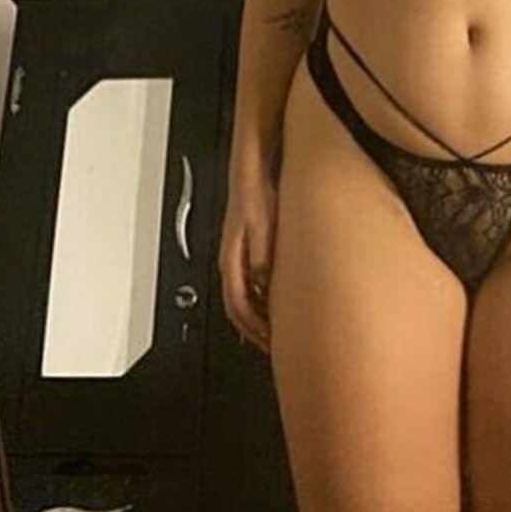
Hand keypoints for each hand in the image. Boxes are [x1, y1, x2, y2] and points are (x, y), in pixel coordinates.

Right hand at [217, 173, 276, 353]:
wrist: (253, 166)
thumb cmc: (256, 191)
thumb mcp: (261, 223)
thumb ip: (261, 253)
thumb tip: (264, 280)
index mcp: (232, 259)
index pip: (237, 307)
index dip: (253, 330)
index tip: (271, 345)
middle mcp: (233, 260)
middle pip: (238, 307)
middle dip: (254, 331)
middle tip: (272, 345)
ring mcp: (239, 254)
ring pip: (245, 297)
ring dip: (258, 317)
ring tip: (275, 330)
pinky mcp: (248, 247)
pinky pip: (251, 283)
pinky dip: (263, 299)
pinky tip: (277, 300)